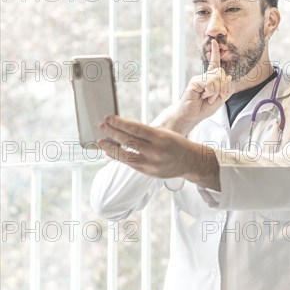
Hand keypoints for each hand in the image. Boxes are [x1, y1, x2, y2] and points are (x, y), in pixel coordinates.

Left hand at [97, 114, 218, 188]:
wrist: (190, 162)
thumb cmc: (176, 143)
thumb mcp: (163, 132)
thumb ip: (144, 132)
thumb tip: (121, 128)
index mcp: (160, 137)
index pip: (135, 129)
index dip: (120, 123)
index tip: (108, 117)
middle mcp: (155, 151)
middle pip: (128, 141)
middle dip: (112, 132)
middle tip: (101, 125)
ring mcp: (151, 164)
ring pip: (125, 156)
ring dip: (110, 148)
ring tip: (100, 141)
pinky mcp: (148, 172)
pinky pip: (129, 164)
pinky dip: (118, 158)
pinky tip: (109, 152)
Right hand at [169, 39, 233, 133]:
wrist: (191, 115)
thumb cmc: (203, 107)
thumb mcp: (220, 99)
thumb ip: (227, 89)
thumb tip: (228, 76)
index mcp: (211, 79)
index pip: (215, 64)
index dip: (215, 52)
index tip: (215, 42)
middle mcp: (206, 76)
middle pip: (222, 74)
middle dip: (222, 88)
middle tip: (214, 97)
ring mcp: (200, 78)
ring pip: (217, 78)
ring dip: (216, 92)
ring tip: (207, 98)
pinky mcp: (195, 81)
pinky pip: (209, 82)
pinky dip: (210, 92)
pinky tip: (203, 96)